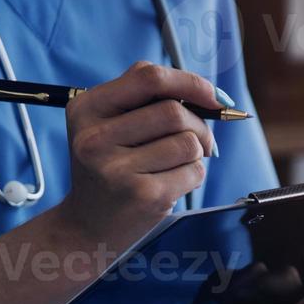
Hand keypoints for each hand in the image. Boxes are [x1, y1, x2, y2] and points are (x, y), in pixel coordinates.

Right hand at [57, 62, 220, 247]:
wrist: (89, 226)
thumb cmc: (111, 166)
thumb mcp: (111, 124)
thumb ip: (150, 98)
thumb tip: (217, 97)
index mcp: (87, 108)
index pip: (149, 77)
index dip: (191, 83)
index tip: (214, 97)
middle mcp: (95, 138)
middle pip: (174, 112)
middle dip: (200, 125)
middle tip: (199, 140)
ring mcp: (117, 169)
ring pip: (188, 142)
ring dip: (196, 152)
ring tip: (176, 164)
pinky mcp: (143, 195)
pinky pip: (193, 171)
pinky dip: (194, 175)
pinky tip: (172, 183)